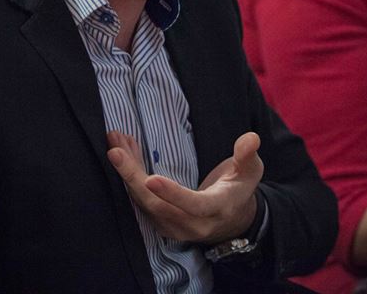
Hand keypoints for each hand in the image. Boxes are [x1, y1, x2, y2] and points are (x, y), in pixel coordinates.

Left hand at [106, 130, 262, 243]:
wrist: (231, 219)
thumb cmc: (239, 188)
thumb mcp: (250, 170)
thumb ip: (247, 155)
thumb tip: (251, 139)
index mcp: (218, 209)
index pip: (194, 205)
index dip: (173, 194)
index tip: (151, 179)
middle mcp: (193, 224)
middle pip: (158, 205)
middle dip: (134, 177)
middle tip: (115, 150)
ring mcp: (175, 227)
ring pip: (144, 203)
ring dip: (127, 173)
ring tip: (116, 143)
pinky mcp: (161, 225)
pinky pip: (140, 203)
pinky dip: (129, 179)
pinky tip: (122, 154)